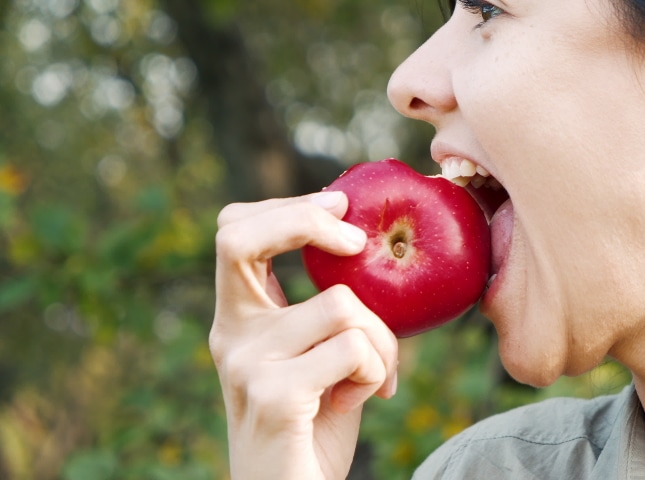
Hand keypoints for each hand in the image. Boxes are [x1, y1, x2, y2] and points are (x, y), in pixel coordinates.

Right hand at [210, 191, 398, 479]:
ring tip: (376, 375)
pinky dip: (378, 370)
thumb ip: (329, 310)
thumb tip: (371, 248)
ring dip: (382, 339)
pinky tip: (361, 399)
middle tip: (356, 240)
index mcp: (238, 319)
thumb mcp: (318, 356)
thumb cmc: (315, 426)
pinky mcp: (272, 395)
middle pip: (238, 237)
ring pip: (342, 304)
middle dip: (306, 220)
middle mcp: (230, 335)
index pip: (232, 231)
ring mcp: (245, 364)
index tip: (340, 205)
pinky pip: (354, 348)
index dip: (286, 207)